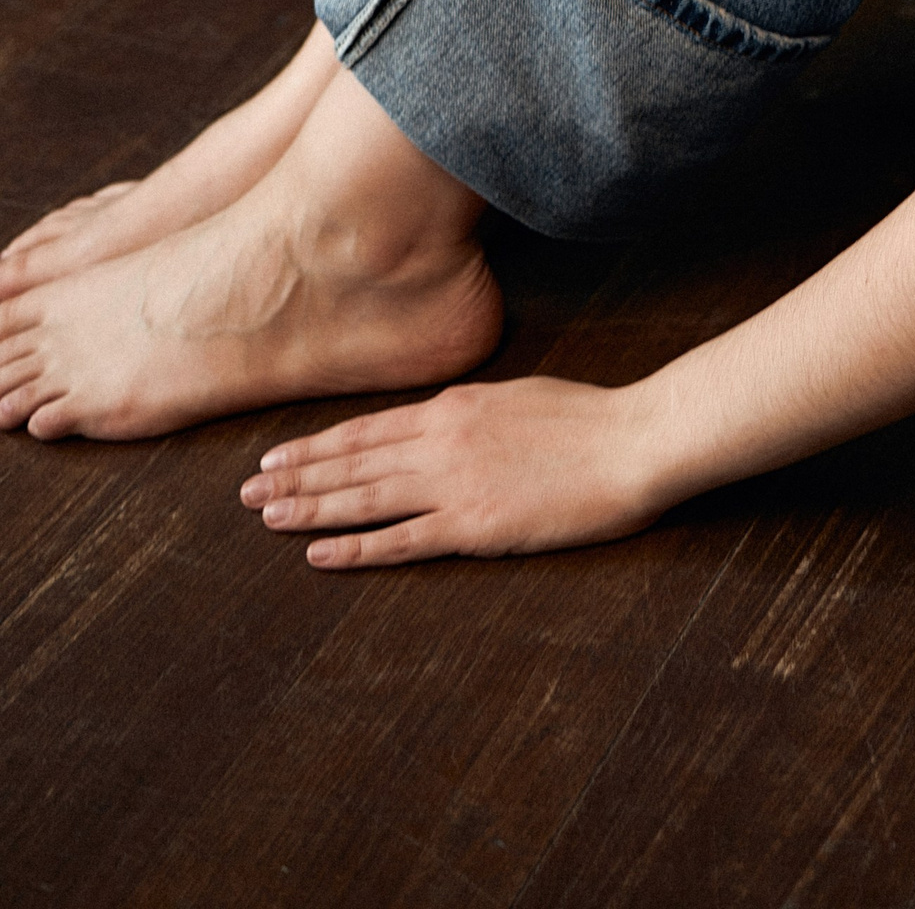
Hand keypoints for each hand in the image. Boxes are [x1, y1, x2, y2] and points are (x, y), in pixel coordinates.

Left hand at [240, 375, 650, 565]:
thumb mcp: (517, 397)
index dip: (317, 446)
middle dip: (296, 477)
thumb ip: (470, 413)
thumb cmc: (586, 417)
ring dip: (310, 508)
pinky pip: (402, 540)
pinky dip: (356, 547)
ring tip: (266, 518)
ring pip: (364, 498)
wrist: (631, 440)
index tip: (276, 456)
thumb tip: (438, 421)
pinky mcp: (475, 524)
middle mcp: (441, 440)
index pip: (367, 429)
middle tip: (246, 492)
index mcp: (453, 405)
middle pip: (352, 462)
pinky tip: (319, 554)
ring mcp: (454, 483)